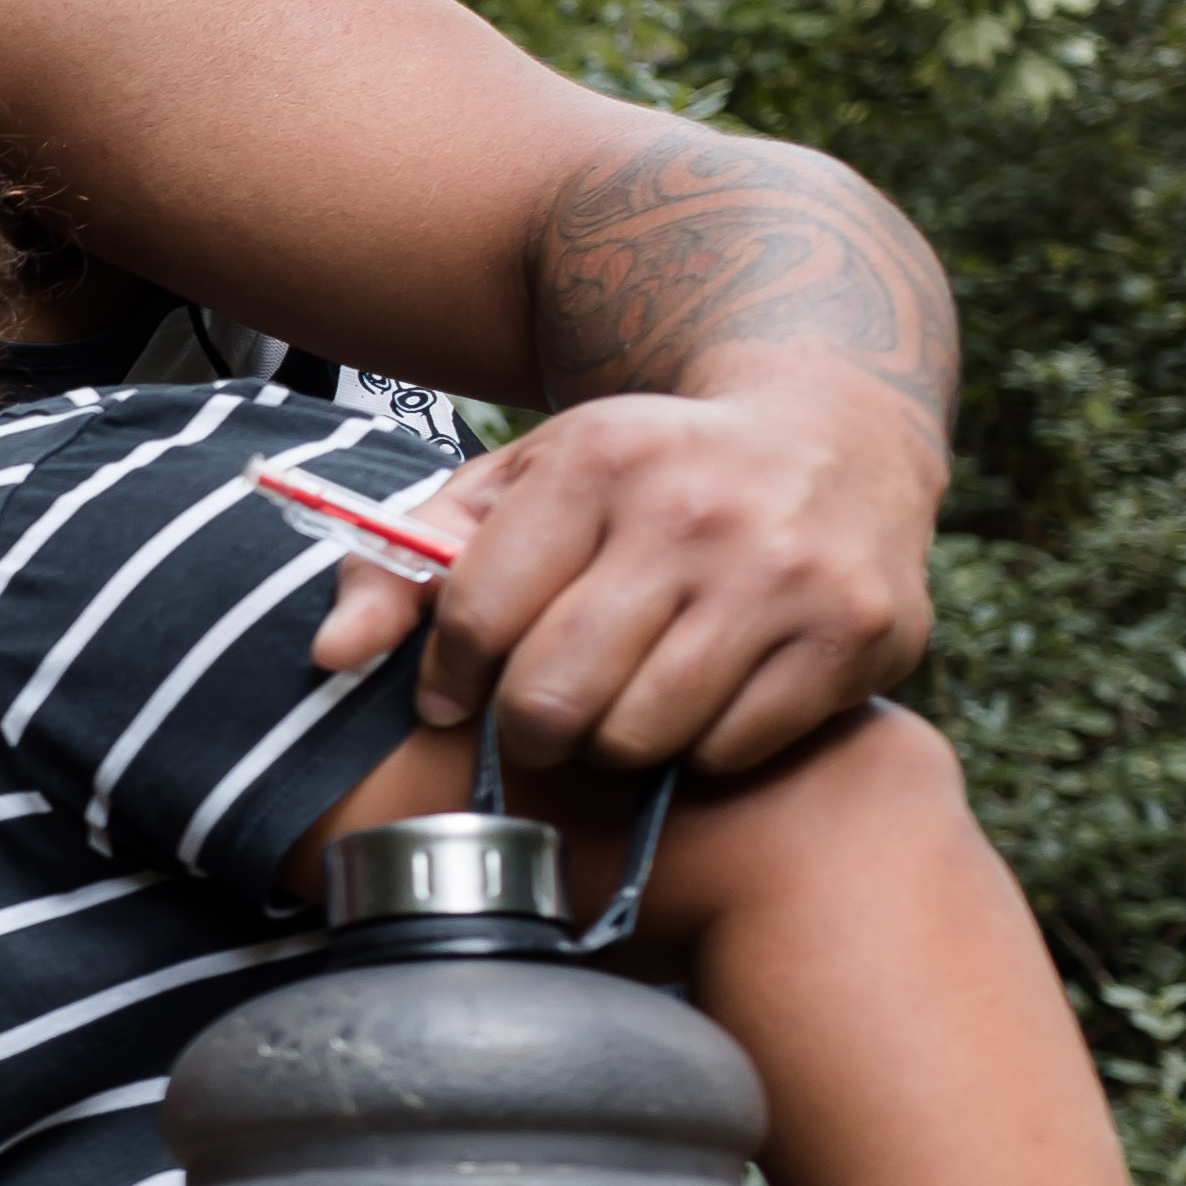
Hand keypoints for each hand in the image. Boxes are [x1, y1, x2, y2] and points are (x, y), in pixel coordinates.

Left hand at [309, 390, 937, 774]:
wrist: (836, 435)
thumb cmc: (646, 478)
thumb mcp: (521, 487)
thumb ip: (405, 564)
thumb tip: (328, 656)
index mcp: (600, 460)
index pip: (474, 619)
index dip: (448, 679)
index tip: (456, 691)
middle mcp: (697, 511)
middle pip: (551, 700)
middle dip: (527, 728)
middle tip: (542, 714)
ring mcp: (787, 574)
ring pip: (638, 737)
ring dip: (611, 743)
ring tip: (621, 698)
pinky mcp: (856, 634)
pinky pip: (728, 750)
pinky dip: (699, 745)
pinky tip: (705, 692)